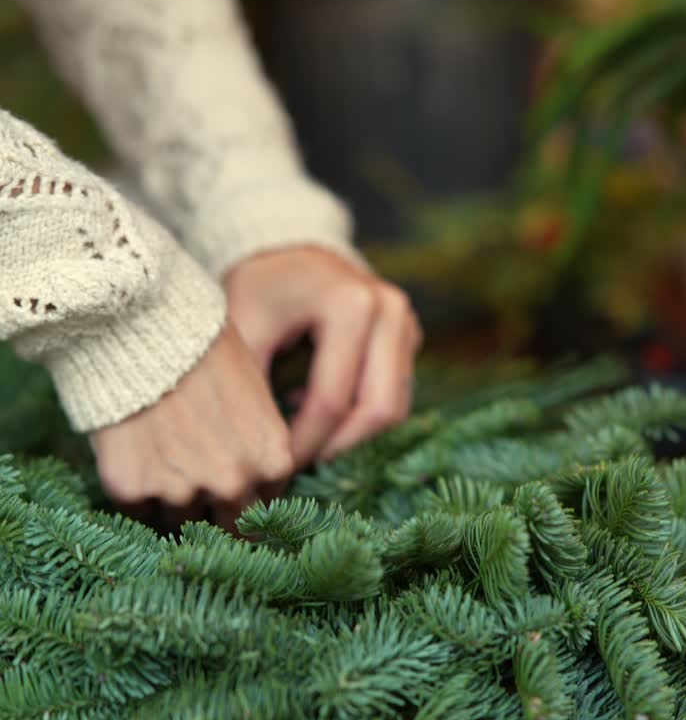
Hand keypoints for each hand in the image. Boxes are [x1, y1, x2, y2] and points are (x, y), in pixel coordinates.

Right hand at [90, 323, 293, 517]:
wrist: (140, 324)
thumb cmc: (202, 345)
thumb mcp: (254, 388)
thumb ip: (258, 439)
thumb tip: (254, 472)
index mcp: (271, 460)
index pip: (264, 508)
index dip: (245, 496)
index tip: (229, 485)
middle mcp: (232, 484)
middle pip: (227, 526)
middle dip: (213, 510)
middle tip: (193, 477)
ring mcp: (181, 490)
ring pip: (179, 519)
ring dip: (170, 496)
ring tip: (160, 451)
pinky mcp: (131, 488)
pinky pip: (136, 507)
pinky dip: (134, 487)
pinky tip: (133, 448)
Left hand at [224, 247, 423, 466]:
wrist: (286, 250)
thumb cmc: (258, 289)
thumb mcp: (242, 331)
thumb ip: (250, 391)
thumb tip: (258, 460)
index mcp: (351, 303)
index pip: (333, 399)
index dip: (305, 444)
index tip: (274, 468)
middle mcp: (390, 310)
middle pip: (380, 409)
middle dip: (338, 449)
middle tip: (298, 469)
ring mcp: (406, 322)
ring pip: (395, 408)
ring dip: (353, 438)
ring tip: (308, 445)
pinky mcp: (409, 335)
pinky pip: (396, 393)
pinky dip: (361, 418)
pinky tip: (320, 417)